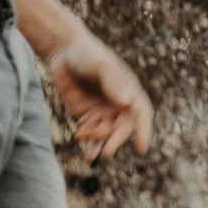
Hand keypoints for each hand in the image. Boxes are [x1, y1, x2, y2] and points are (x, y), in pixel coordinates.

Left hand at [43, 33, 154, 161]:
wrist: (64, 52)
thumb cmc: (87, 55)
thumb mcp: (101, 66)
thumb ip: (112, 83)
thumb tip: (126, 103)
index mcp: (129, 92)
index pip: (141, 114)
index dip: (143, 131)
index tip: (140, 148)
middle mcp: (119, 105)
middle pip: (122, 129)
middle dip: (114, 141)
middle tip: (106, 153)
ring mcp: (103, 112)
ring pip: (105, 135)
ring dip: (99, 145)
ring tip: (90, 155)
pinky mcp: (87, 116)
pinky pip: (89, 134)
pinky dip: (87, 142)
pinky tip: (82, 146)